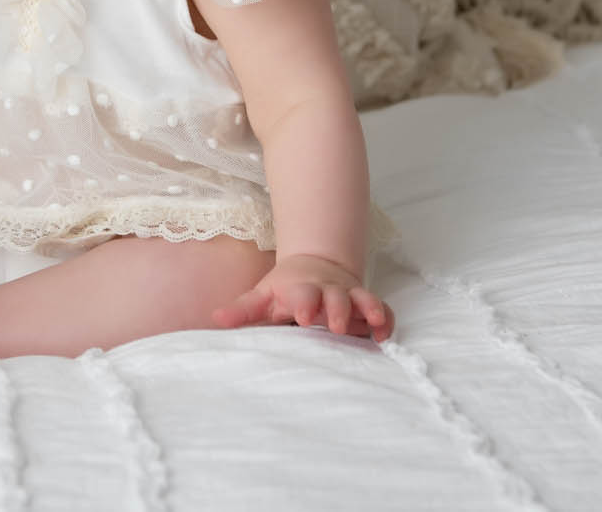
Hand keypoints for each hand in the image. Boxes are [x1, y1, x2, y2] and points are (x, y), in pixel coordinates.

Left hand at [210, 252, 393, 340]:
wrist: (316, 265)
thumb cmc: (286, 288)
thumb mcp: (263, 296)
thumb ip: (242, 309)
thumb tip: (215, 320)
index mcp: (302, 289)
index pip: (303, 293)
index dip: (304, 302)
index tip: (302, 316)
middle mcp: (328, 291)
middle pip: (336, 296)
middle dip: (338, 309)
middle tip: (336, 326)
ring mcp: (349, 297)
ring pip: (363, 299)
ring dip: (369, 309)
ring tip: (374, 324)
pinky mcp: (365, 305)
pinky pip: (382, 310)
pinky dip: (386, 320)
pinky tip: (385, 336)